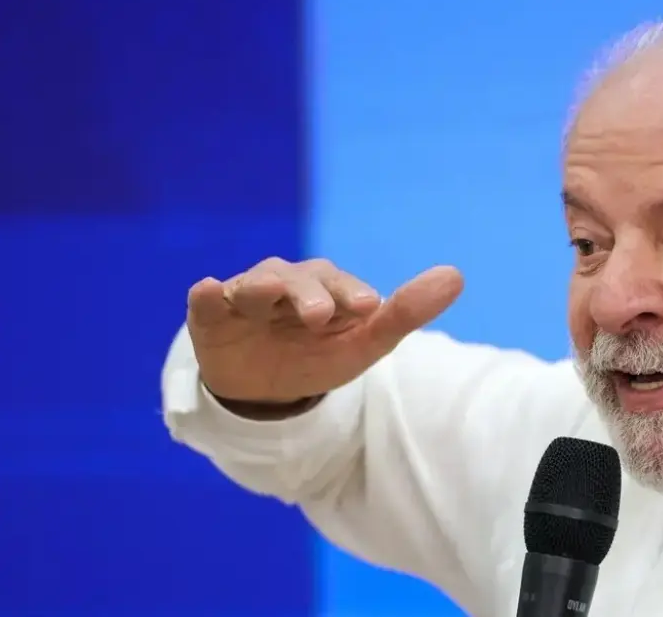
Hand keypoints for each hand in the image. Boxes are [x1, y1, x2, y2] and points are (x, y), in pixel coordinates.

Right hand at [186, 257, 462, 403]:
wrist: (263, 387)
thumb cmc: (318, 355)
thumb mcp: (363, 342)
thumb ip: (406, 312)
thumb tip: (457, 275)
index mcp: (326, 287)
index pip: (341, 285)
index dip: (352, 295)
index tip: (369, 307)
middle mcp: (287, 283)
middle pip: (298, 281)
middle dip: (308, 295)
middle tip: (320, 316)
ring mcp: (246, 297)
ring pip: (253, 286)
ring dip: (260, 289)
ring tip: (265, 295)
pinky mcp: (211, 315)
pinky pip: (206, 301)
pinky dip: (207, 295)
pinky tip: (208, 290)